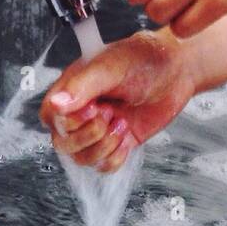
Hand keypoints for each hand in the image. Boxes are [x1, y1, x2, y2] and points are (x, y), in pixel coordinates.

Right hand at [39, 30, 197, 170]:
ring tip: (121, 123)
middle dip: (89, 134)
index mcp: (72, 89)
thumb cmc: (143, 59)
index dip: (68, 121)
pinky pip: (103, 166)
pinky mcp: (115, 144)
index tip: (92, 108)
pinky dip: (115, 157)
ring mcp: (97, 130)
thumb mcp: (110, 67)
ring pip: (82, 158)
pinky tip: (126, 138)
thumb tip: (57, 103)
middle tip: (111, 113)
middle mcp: (80, 112)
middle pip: (63, 143)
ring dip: (104, 146)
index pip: (51, 116)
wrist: (176, 71)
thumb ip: (82, 86)